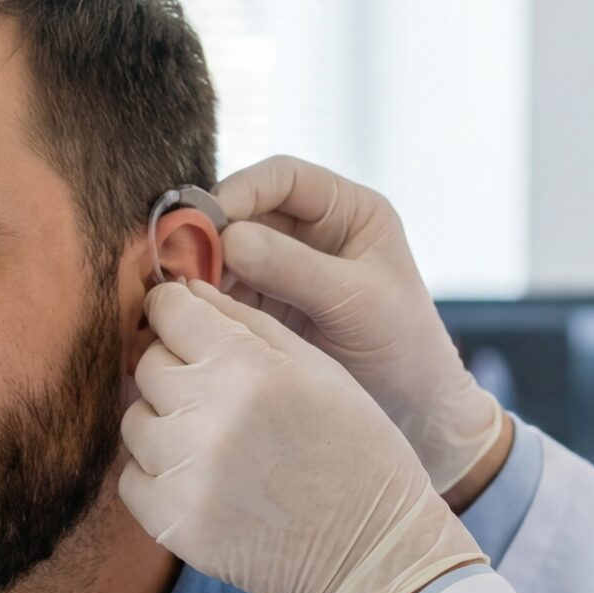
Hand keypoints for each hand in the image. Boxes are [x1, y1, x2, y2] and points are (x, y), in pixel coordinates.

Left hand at [120, 280, 485, 592]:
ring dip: (165, 422)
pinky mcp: (172, 523)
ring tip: (215, 440)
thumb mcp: (318, 368)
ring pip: (135, 420)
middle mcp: (208, 416)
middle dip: (176, 368)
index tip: (186, 324)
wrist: (372, 549)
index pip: (169, 310)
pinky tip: (204, 479)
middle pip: (148, 364)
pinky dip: (158, 475)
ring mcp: (185, 473)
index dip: (176, 312)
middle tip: (219, 393)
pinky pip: (132, 479)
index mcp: (249, 367)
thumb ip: (246, 321)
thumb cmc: (356, 448)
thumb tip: (183, 289)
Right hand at [212, 156, 506, 492]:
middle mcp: (313, 232)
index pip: (283, 177)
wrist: (416, 415)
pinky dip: (204, 300)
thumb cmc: (406, 350)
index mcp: (348, 211)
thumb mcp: (357, 302)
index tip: (209, 219)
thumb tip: (230, 239)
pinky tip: (189, 314)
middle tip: (178, 259)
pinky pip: (225, 291)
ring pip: (226, 252)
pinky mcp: (267, 308)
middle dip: (210, 232)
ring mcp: (286, 270)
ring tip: (179, 292)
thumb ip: (296, 268)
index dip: (242, 189)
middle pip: (245, 211)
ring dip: (201, 269)